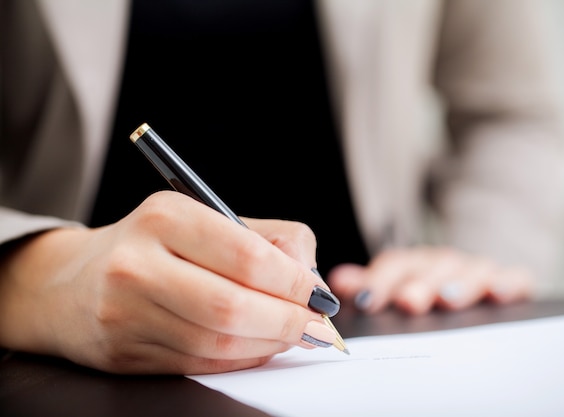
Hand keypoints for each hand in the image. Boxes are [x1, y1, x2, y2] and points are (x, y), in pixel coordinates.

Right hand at [0, 191, 337, 373]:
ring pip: (217, 343)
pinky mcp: (122, 353)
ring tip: (290, 335)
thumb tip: (313, 281)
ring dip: (267, 345)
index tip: (318, 294)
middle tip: (315, 325)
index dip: (293, 281)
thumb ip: (269, 240)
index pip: (246, 255)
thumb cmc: (152, 245)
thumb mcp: (204, 219)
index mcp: (164, 217)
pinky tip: (257, 347)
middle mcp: (137, 264)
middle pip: (232, 306)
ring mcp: (124, 313)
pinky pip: (198, 364)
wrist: (69, 281)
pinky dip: (239, 360)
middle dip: (287, 321)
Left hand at [327, 246, 533, 314]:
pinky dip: (508, 282)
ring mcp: (475, 270)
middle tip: (410, 301)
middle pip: (431, 268)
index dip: (380, 281)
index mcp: (412, 265)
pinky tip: (499, 293)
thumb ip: (369, 286)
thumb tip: (340, 281)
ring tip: (449, 299)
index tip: (368, 300)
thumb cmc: (424, 290)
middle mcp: (442, 264)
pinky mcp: (508, 281)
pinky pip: (513, 278)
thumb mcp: (393, 288)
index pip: (394, 265)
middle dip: (420, 284)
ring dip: (458, 284)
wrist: (469, 280)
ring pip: (469, 270)